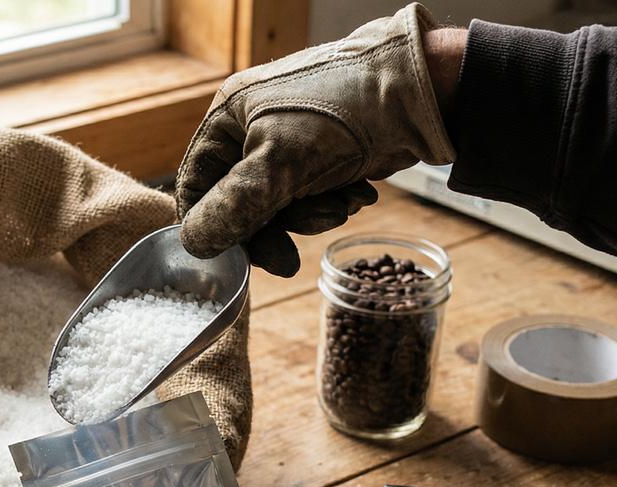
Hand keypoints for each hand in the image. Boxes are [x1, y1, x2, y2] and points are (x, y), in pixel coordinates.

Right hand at [176, 2, 456, 277]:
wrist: (422, 94)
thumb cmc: (342, 114)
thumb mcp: (279, 164)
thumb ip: (233, 207)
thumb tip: (195, 244)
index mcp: (227, 118)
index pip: (195, 185)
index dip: (210, 226)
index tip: (233, 258)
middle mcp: (250, 129)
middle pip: (237, 202)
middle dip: (269, 230)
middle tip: (287, 262)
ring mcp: (287, 143)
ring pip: (276, 206)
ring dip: (307, 218)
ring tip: (339, 209)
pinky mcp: (320, 157)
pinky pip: (308, 198)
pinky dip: (329, 205)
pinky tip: (356, 195)